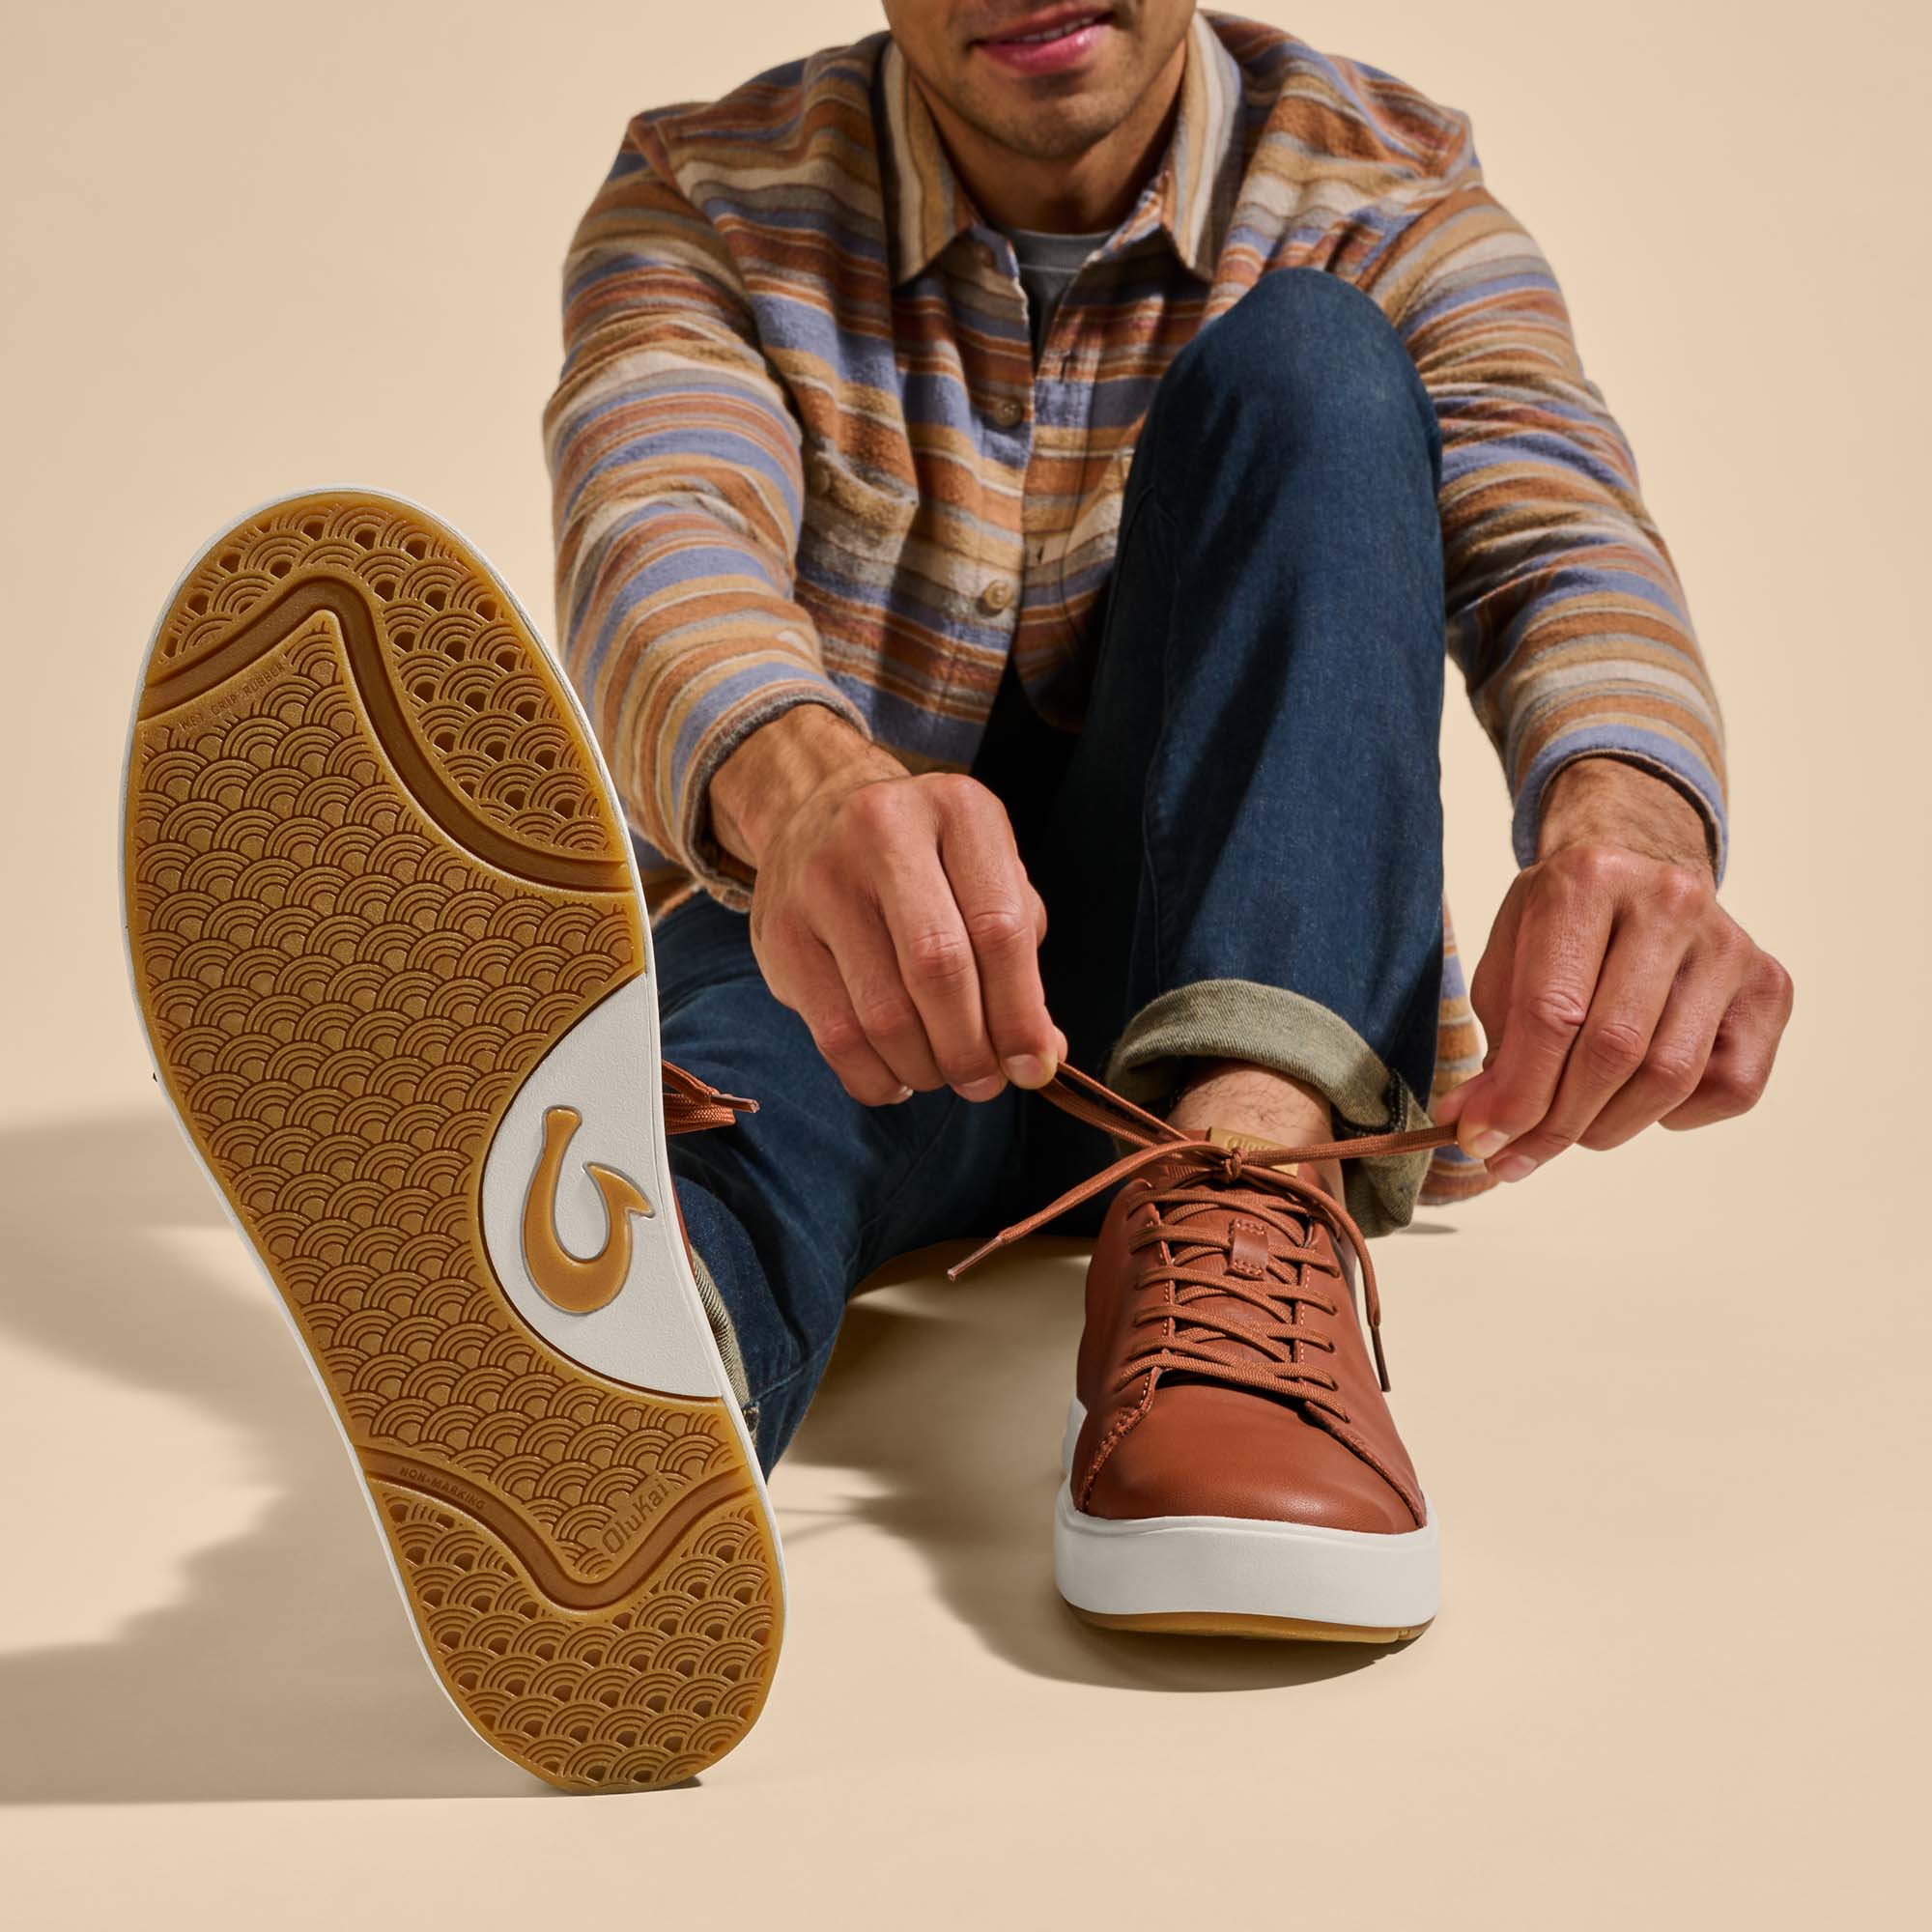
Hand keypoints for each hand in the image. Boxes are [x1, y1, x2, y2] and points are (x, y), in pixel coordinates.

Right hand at [708, 704, 1066, 1106]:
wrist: (818, 814)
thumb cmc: (929, 863)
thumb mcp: (987, 880)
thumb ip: (1020, 961)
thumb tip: (1038, 1055)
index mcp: (957, 810)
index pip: (998, 928)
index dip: (1021, 1014)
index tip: (1033, 1066)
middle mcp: (883, 830)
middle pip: (938, 968)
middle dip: (970, 1047)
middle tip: (985, 1082)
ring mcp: (821, 881)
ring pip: (884, 1014)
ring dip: (925, 1068)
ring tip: (943, 1074)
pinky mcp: (780, 934)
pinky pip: (834, 1035)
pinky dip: (875, 1076)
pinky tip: (897, 1075)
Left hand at [1433, 758, 1792, 1180]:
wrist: (1641, 866)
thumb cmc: (1562, 927)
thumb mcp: (1509, 963)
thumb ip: (1495, 1047)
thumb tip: (1477, 1129)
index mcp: (1588, 880)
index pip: (1553, 1014)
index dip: (1517, 1095)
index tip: (1481, 1141)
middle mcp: (1670, 901)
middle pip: (1615, 1050)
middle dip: (1557, 1122)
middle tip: (1517, 1155)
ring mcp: (1730, 943)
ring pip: (1672, 1076)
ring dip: (1609, 1126)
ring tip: (1571, 1128)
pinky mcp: (1770, 985)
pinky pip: (1731, 1087)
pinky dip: (1676, 1116)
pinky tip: (1639, 1097)